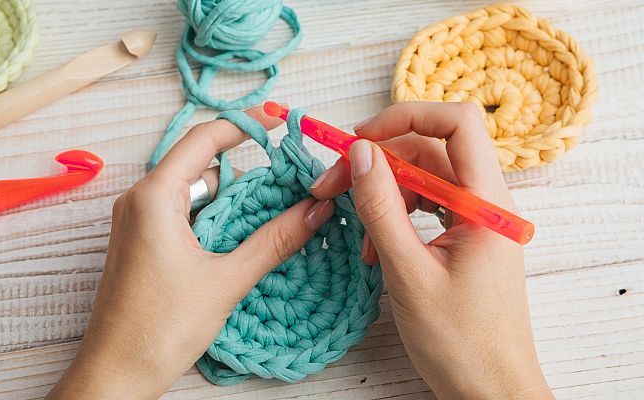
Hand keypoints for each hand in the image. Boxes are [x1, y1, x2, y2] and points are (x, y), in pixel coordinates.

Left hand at [46, 106, 335, 399]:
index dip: (244, 125)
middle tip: (287, 185)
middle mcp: (140, 200)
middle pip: (202, 166)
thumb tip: (316, 209)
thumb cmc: (158, 330)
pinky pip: (183, 214)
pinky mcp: (142, 242)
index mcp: (154, 196)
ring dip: (232, 202)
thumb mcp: (226, 280)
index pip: (204, 139)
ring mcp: (137, 222)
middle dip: (245, 173)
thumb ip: (274, 240)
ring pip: (195, 193)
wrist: (114, 375)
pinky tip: (240, 241)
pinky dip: (214, 220)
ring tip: (271, 219)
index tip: (278, 122)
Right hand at [311, 102, 552, 398]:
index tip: (359, 138)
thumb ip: (382, 208)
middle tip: (330, 186)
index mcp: (487, 202)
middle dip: (377, 162)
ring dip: (382, 194)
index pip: (457, 123)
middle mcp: (486, 202)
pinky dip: (395, 217)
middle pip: (428, 151)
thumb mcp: (408, 273)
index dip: (405, 116)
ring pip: (422, 179)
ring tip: (355, 228)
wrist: (490, 391)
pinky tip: (374, 246)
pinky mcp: (464, 238)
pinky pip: (425, 207)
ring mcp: (476, 220)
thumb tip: (359, 153)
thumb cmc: (461, 343)